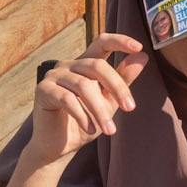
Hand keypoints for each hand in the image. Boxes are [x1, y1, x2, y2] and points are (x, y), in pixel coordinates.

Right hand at [26, 33, 147, 165]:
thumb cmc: (85, 120)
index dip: (120, 41)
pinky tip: (90, 129)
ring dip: (99, 110)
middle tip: (130, 108)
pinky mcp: (43, 90)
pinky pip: (66, 99)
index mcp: (85, 64)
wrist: (59, 145)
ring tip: (110, 130)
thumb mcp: (109, 101)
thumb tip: (143, 57)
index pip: (102, 43)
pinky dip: (82, 115)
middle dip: (117, 87)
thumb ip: (123, 80)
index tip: (139, 47)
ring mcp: (54, 76)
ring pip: (83, 86)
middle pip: (96, 65)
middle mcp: (69, 65)